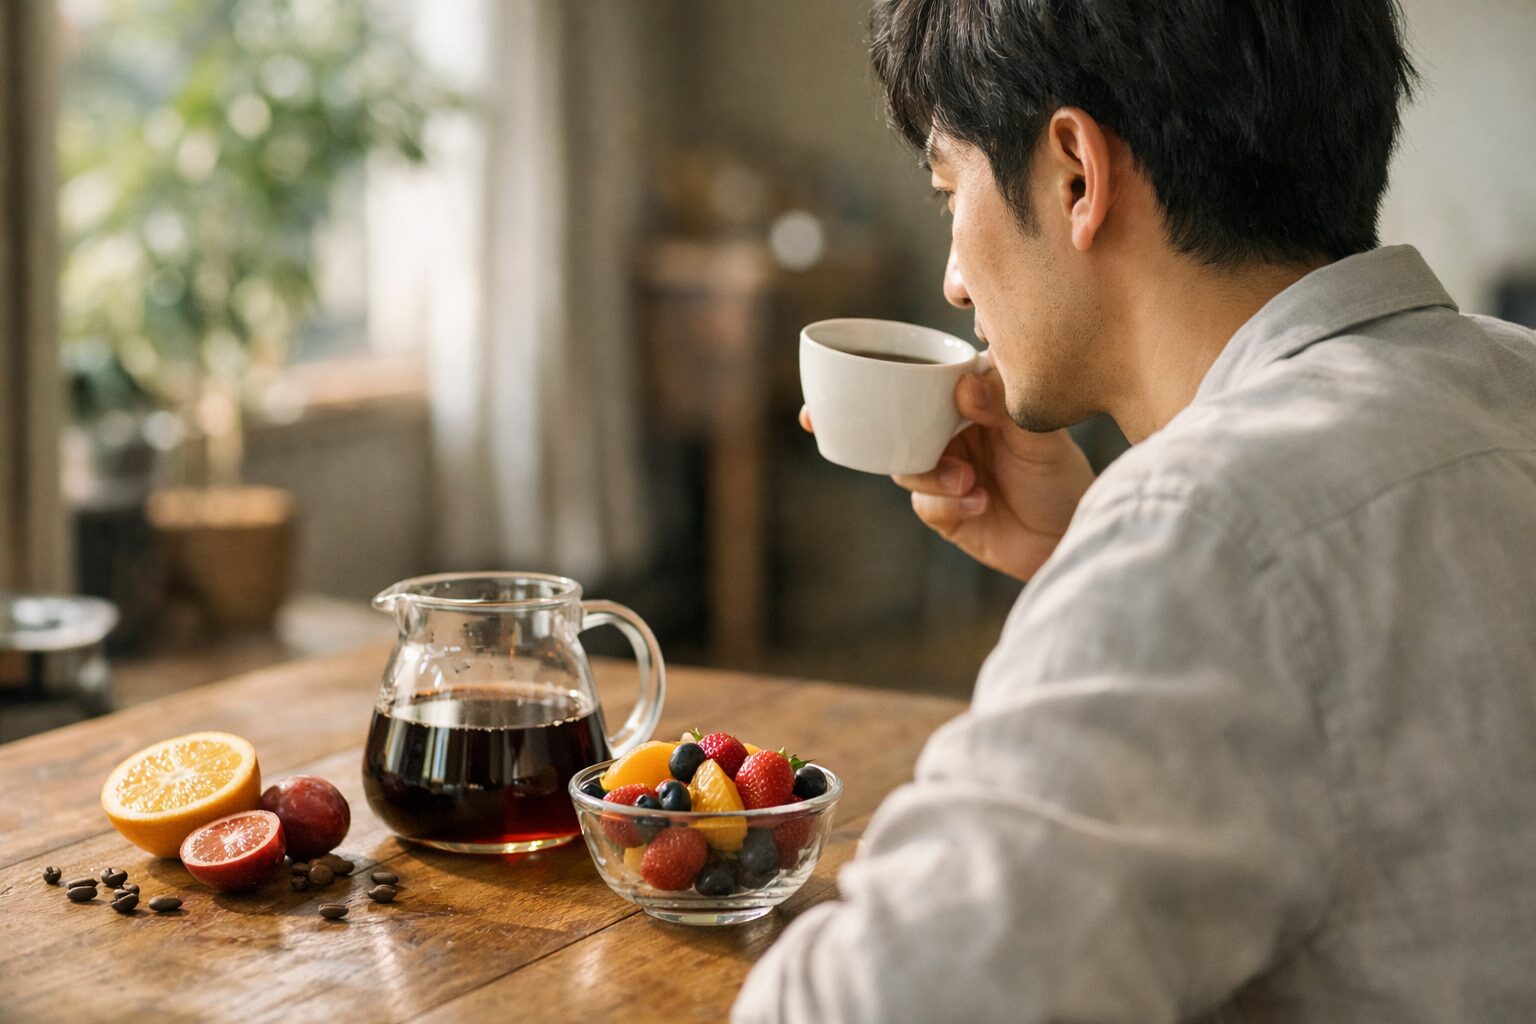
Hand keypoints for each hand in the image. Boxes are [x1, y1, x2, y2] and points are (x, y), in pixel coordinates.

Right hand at [799, 371, 1094, 580]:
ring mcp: (943, 471)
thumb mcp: (1038, 436)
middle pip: (895, 423)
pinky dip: (946, 504)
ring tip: (967, 482)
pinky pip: (922, 502)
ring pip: (904, 465)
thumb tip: (965, 386)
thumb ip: (1003, 406)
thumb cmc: (1060, 476)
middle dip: (868, 427)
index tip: (845, 371)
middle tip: (846, 426)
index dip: (879, 374)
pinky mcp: (943, 511)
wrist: (1070, 536)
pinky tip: (979, 504)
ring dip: (930, 473)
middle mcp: (950, 432)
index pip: (920, 379)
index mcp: (969, 400)